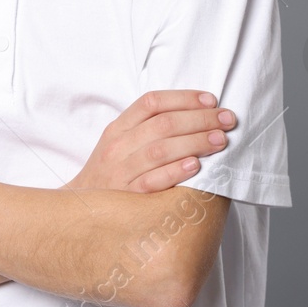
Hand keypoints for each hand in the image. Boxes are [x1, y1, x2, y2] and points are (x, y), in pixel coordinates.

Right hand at [65, 90, 235, 193]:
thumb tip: (192, 115)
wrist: (80, 208)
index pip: (151, 103)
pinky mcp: (127, 196)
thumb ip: (146, 129)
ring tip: (220, 140)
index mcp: (117, 129)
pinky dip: (175, 171)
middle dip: (199, 119)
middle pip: (162, 124)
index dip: (183, 98)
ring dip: (194, 142)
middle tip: (227, 120)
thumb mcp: (118, 144)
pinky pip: (153, 181)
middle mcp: (118, 146)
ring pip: (160, 150)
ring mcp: (121, 171)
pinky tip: (196, 166)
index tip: (210, 100)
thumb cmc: (109, 173)